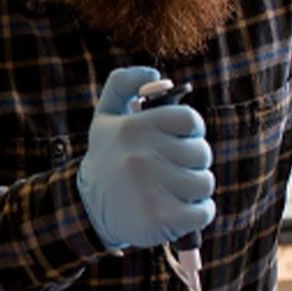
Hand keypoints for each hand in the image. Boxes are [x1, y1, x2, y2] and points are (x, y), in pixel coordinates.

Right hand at [77, 65, 215, 250]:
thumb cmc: (108, 157)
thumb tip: (154, 71)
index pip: (190, 120)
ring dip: (194, 188)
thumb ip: (124, 83)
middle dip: (192, 161)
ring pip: (204, 182)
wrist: (87, 209)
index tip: (177, 141)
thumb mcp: (106, 116)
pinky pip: (203, 212)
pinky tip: (178, 211)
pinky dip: (197, 213)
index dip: (190, 131)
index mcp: (132, 128)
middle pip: (201, 152)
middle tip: (172, 169)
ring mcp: (148, 189)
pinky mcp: (158, 219)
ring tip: (172, 190)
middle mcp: (138, 156)